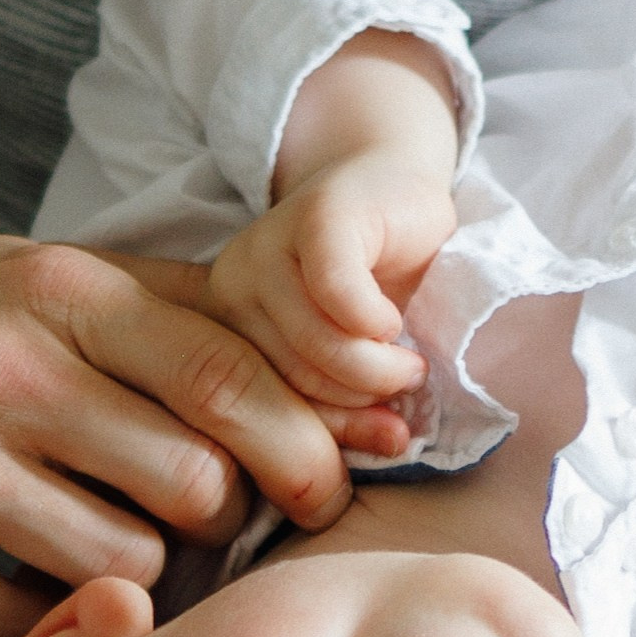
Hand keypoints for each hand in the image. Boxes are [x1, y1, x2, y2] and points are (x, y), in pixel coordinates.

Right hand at [0, 233, 353, 636]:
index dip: (303, 445)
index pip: (229, 377)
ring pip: (124, 568)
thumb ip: (177, 310)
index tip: (324, 485)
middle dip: (220, 521)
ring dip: (135, 577)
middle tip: (196, 523)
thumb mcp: (32, 274)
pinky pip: (28, 627)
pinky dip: (43, 622)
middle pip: (195, 485)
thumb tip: (356, 367)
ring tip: (92, 543)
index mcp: (53, 293)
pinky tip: (12, 578)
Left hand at [204, 152, 457, 453]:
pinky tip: (393, 321)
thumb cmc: (379, 284)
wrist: (396, 188)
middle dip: (358, 398)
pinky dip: (374, 321)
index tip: (389, 438)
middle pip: (288, 381)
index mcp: (224, 333)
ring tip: (410, 362)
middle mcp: (229, 289)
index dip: (328, 434)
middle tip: (407, 384)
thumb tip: (388, 448)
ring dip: (375, 367)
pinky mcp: (313, 216)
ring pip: (313, 342)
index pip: (262, 410)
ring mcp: (263, 248)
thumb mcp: (355, 358)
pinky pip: (337, 292)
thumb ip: (351, 401)